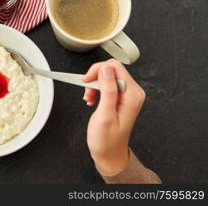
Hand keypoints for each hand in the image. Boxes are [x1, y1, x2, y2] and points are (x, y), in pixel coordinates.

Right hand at [83, 59, 145, 175]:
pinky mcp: (121, 96)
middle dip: (95, 78)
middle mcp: (133, 92)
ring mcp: (128, 94)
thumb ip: (107, 90)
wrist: (109, 153)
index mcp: (132, 95)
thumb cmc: (107, 140)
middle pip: (111, 69)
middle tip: (88, 92)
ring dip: (94, 84)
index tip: (87, 81)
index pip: (114, 67)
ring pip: (107, 75)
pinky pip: (107, 83)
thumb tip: (106, 69)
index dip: (97, 71)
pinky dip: (96, 88)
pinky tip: (93, 98)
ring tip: (90, 98)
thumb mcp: (105, 115)